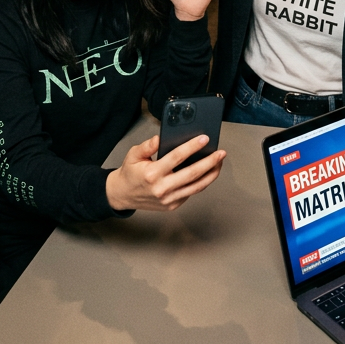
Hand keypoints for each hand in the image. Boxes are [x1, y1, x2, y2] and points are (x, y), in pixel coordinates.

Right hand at [105, 134, 225, 211]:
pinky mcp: (173, 205)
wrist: (123, 195)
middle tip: (221, 152)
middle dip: (209, 162)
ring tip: (219, 162)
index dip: (192, 147)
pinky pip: (191, 192)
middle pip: (192, 174)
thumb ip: (147, 146)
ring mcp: (169, 199)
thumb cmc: (130, 172)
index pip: (177, 157)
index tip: (205, 138)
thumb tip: (160, 138)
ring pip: (196, 186)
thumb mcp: (133, 154)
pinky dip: (202, 182)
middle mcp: (162, 188)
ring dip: (211, 174)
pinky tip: (208, 173)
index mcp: (152, 174)